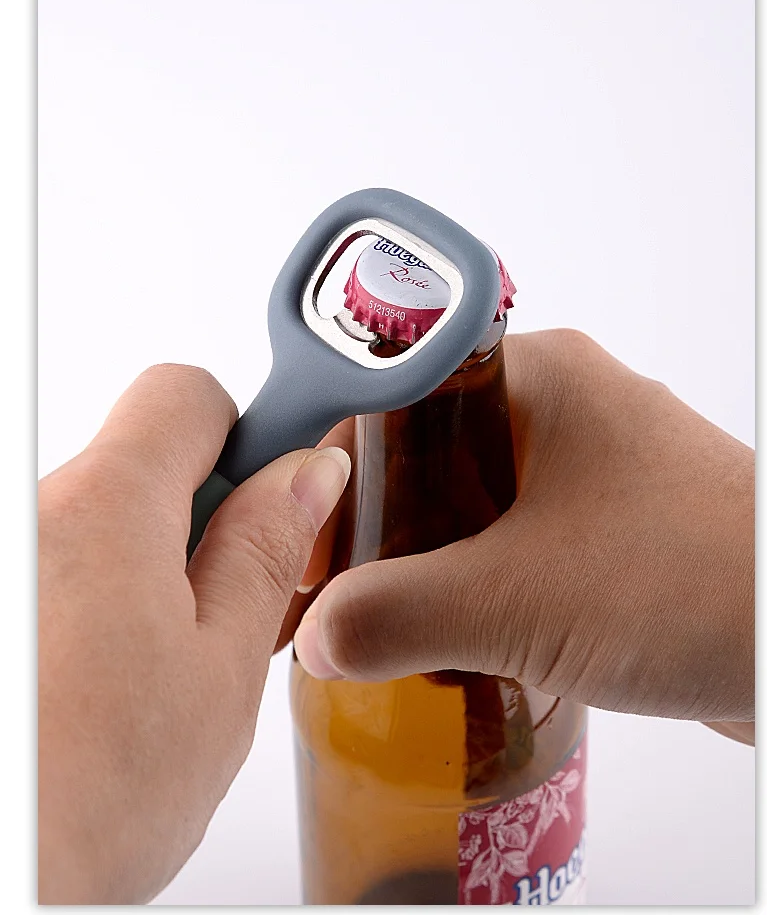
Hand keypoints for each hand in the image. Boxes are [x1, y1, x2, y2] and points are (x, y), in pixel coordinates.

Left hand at [38, 364, 350, 902]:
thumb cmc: (84, 800)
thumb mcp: (222, 669)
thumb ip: (266, 551)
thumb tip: (307, 475)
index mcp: (106, 509)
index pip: (185, 395)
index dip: (245, 433)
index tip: (278, 483)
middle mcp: (36, 513)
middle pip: (144, 461)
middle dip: (203, 516)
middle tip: (230, 606)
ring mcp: (11, 553)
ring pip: (104, 521)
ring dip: (150, 568)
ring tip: (163, 666)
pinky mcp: (4, 590)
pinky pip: (60, 564)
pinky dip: (98, 600)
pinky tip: (108, 680)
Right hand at [293, 330, 753, 740]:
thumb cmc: (697, 583)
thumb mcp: (517, 600)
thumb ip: (396, 616)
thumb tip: (320, 639)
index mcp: (535, 377)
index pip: (392, 397)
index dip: (333, 471)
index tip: (297, 539)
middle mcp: (565, 410)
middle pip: (427, 454)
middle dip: (375, 530)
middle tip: (327, 595)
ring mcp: (595, 469)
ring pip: (473, 506)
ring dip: (424, 565)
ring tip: (375, 625)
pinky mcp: (618, 528)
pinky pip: (520, 545)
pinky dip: (479, 587)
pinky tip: (454, 640)